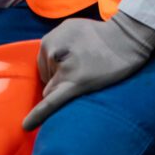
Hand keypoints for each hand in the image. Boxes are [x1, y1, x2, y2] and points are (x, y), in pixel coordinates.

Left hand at [23, 13, 154, 130]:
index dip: (56, 69)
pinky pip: (52, 101)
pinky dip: (39, 114)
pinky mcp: (76, 83)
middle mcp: (53, 51)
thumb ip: (57, 43)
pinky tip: (27, 126)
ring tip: (87, 76)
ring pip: (51, 90)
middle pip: (46, 78)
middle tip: (82, 71)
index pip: (43, 64)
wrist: (127, 38)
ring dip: (62, 89)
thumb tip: (48, 62)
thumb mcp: (72, 28)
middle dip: (58, 79)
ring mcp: (64, 68)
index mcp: (50, 39)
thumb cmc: (102, 35)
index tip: (70, 68)